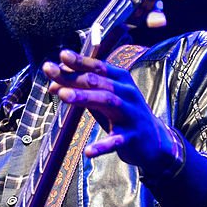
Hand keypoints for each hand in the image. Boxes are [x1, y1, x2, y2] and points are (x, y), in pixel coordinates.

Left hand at [43, 49, 174, 171]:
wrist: (155, 141)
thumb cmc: (123, 116)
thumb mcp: (103, 101)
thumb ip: (82, 91)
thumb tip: (54, 84)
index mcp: (121, 81)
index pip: (97, 67)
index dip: (79, 61)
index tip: (61, 55)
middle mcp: (127, 93)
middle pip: (98, 81)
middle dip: (74, 76)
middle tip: (51, 72)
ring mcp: (131, 114)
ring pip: (107, 101)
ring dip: (83, 97)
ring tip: (63, 95)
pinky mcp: (132, 137)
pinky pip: (116, 140)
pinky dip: (102, 146)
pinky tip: (88, 152)